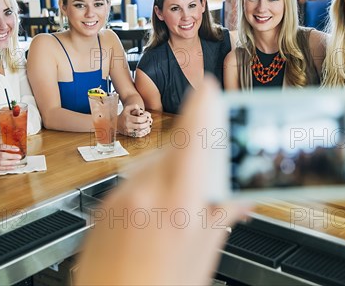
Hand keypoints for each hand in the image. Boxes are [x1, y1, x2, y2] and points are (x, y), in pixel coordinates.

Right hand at [0, 140, 22, 171]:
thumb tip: (8, 147)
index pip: (1, 146)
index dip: (10, 147)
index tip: (17, 148)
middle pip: (2, 155)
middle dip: (12, 156)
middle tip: (19, 156)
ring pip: (1, 162)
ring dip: (10, 162)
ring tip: (17, 162)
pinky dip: (6, 168)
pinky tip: (12, 167)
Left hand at [76, 77, 248, 284]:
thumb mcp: (201, 258)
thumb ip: (220, 218)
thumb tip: (240, 196)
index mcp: (176, 203)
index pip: (193, 137)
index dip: (203, 106)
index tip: (208, 87)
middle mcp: (142, 192)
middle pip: (176, 151)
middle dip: (196, 155)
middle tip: (212, 174)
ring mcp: (119, 197)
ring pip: (155, 166)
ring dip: (174, 173)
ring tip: (182, 210)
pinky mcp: (104, 206)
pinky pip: (135, 182)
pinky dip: (152, 188)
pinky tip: (158, 217)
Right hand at [117, 103, 151, 137]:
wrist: (116, 123)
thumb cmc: (123, 115)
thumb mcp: (127, 108)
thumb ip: (133, 106)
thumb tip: (139, 108)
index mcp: (128, 118)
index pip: (138, 119)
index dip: (144, 118)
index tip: (146, 117)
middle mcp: (128, 125)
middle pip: (140, 126)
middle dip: (146, 124)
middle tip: (148, 122)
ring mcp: (128, 131)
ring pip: (139, 131)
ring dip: (145, 129)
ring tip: (148, 126)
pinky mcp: (129, 134)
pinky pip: (137, 135)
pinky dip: (143, 133)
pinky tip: (145, 130)